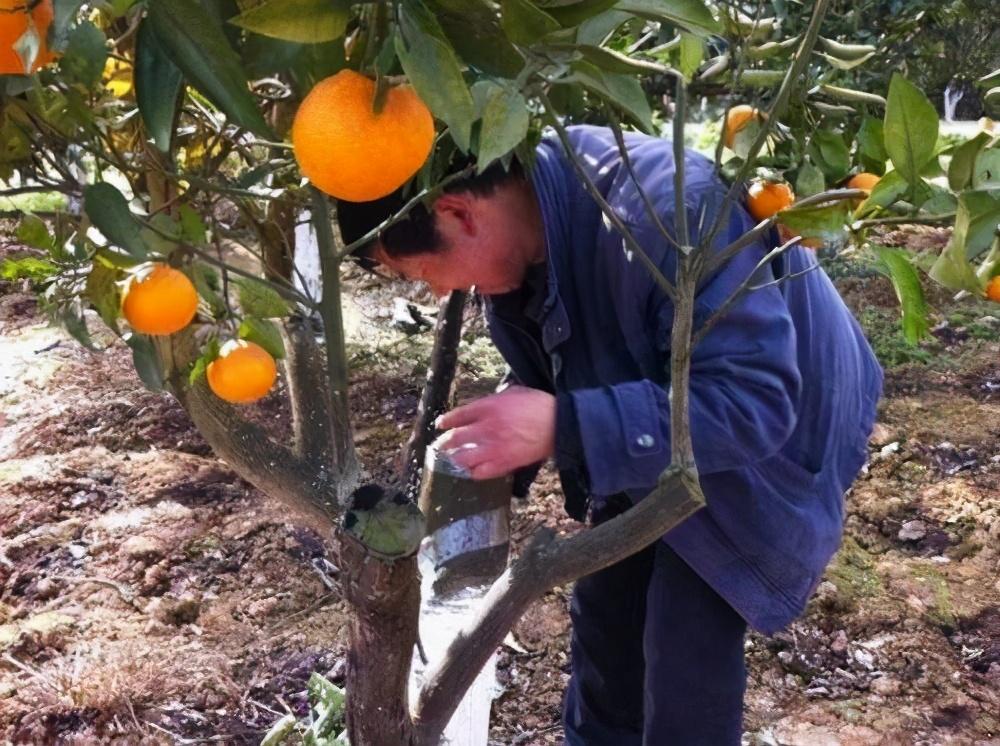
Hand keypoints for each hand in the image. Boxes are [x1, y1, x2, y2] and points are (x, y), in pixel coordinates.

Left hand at [434, 386, 555, 479]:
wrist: (558, 424)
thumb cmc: (538, 405)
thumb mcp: (514, 392)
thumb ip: (495, 399)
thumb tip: (484, 406)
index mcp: (488, 407)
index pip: (458, 416)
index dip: (446, 421)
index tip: (440, 425)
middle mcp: (487, 428)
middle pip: (456, 439)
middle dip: (444, 443)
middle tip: (440, 446)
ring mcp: (494, 448)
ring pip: (464, 458)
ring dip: (454, 459)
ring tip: (451, 460)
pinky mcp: (504, 464)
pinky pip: (481, 473)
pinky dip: (473, 472)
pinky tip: (471, 471)